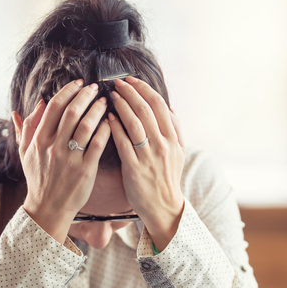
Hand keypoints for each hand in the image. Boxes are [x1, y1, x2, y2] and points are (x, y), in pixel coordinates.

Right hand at [14, 80, 110, 242]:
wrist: (47, 209)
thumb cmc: (38, 179)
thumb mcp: (25, 153)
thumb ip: (27, 127)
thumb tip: (36, 103)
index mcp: (39, 140)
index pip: (54, 107)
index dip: (68, 91)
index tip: (79, 83)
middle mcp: (54, 147)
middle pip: (72, 112)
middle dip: (85, 95)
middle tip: (96, 87)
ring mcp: (70, 159)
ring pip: (86, 125)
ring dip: (97, 109)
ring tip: (105, 101)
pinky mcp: (85, 170)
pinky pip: (97, 144)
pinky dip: (105, 129)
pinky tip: (110, 121)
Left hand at [107, 77, 185, 249]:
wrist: (164, 206)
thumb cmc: (168, 178)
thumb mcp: (179, 153)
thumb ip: (175, 130)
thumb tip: (169, 108)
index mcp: (173, 138)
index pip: (159, 105)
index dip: (145, 89)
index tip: (132, 80)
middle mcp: (162, 145)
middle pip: (146, 110)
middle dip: (131, 92)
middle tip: (118, 82)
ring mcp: (148, 156)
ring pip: (134, 123)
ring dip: (122, 106)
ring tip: (111, 95)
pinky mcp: (134, 168)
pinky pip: (123, 142)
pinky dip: (115, 127)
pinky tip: (107, 118)